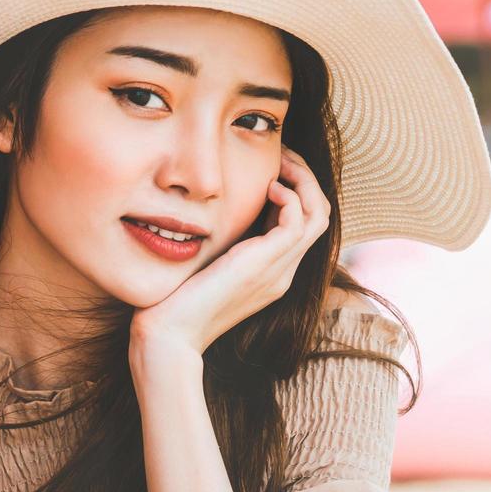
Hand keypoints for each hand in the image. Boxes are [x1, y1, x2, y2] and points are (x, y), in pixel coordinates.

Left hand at [130, 147, 330, 360]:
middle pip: (319, 215)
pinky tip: (267, 187)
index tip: (273, 168)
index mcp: (272, 272)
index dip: (294, 190)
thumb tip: (216, 211)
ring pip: (318, 215)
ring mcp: (278, 270)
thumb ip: (222, 242)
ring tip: (281, 162)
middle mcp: (282, 272)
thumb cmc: (176, 302)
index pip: (303, 224)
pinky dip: (289, 197)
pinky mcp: (265, 265)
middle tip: (283, 155)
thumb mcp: (206, 263)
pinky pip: (298, 222)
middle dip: (305, 179)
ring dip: (303, 181)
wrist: (171, 335)